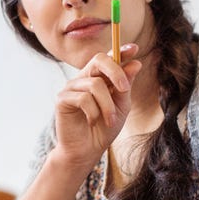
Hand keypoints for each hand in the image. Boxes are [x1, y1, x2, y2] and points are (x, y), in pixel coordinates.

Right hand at [52, 44, 142, 170]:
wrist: (87, 151)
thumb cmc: (104, 129)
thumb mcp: (121, 106)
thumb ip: (125, 86)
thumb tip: (136, 63)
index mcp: (99, 78)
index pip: (108, 58)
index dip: (120, 51)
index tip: (134, 48)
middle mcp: (84, 78)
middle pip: (99, 60)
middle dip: (115, 71)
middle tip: (124, 89)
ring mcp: (71, 87)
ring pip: (95, 85)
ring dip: (107, 105)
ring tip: (109, 120)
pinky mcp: (62, 99)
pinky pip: (83, 99)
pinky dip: (93, 112)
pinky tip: (92, 121)